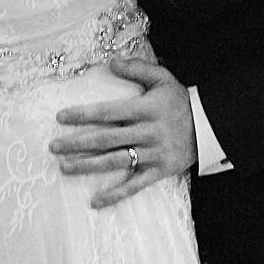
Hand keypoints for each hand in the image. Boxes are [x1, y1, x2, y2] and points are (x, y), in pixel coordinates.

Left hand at [50, 58, 196, 208]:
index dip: (83, 115)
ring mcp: (152, 154)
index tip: (61, 117)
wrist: (209, 126)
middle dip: (77, 144)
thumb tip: (111, 61)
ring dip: (87, 166)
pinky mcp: (158, 172)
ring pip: (115, 162)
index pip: (108, 112)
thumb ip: (137, 68)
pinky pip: (134, 186)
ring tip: (64, 167)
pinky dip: (115, 195)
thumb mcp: (162, 78)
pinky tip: (95, 201)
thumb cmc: (180, 101)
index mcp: (145, 109)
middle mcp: (147, 132)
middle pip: (106, 139)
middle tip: (53, 147)